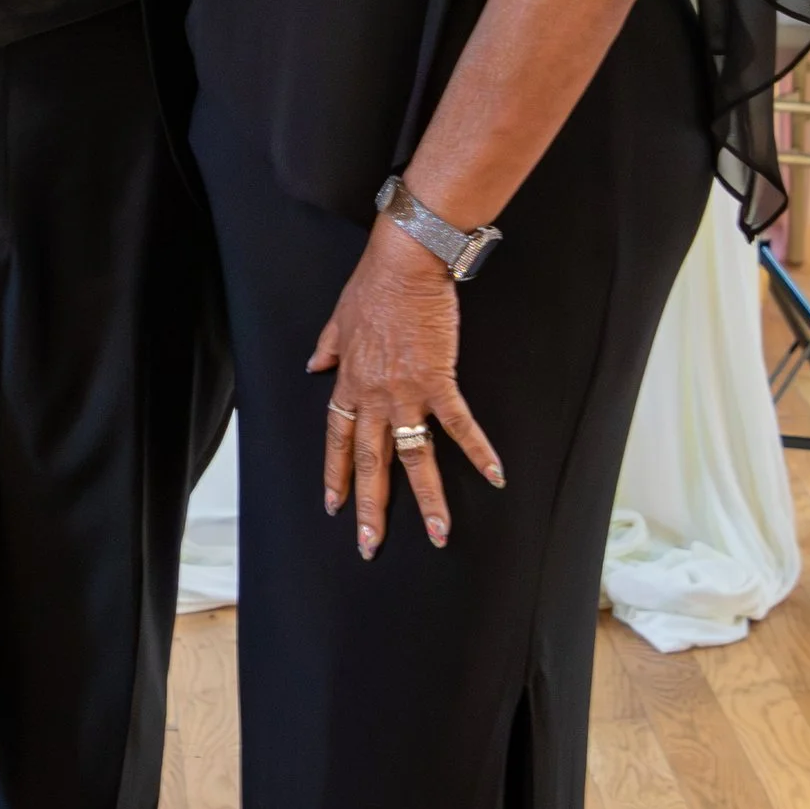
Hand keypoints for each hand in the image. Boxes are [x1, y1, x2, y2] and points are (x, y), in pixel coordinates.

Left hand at [309, 222, 501, 558]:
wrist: (405, 264)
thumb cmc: (373, 286)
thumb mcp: (338, 318)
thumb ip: (327, 347)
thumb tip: (314, 364)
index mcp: (350, 384)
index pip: (337, 441)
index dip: (336, 475)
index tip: (335, 505)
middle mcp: (374, 397)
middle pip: (371, 462)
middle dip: (371, 508)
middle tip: (371, 544)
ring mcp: (406, 393)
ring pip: (415, 456)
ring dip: (428, 499)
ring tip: (440, 534)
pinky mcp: (438, 382)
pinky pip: (459, 425)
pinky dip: (478, 451)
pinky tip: (495, 476)